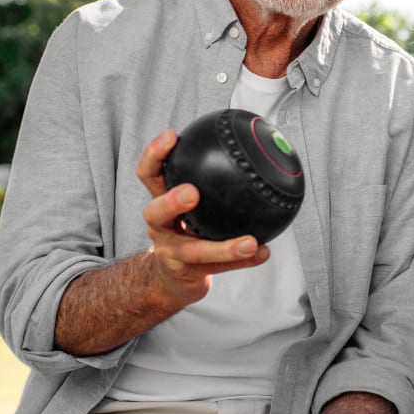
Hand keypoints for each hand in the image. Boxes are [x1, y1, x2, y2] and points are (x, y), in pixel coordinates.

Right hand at [136, 129, 270, 308]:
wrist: (170, 277)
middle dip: (172, 201)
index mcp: (160, 200)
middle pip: (156, 212)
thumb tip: (258, 143)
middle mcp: (159, 226)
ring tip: (249, 242)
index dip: (155, 155)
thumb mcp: (189, 203)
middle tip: (192, 193)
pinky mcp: (188, 273)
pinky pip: (219, 267)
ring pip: (194, 251)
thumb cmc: (187, 228)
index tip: (172, 136)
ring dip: (224, 247)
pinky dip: (244, 261)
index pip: (150, 174)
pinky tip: (264, 252)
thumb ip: (209, 178)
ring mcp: (171, 252)